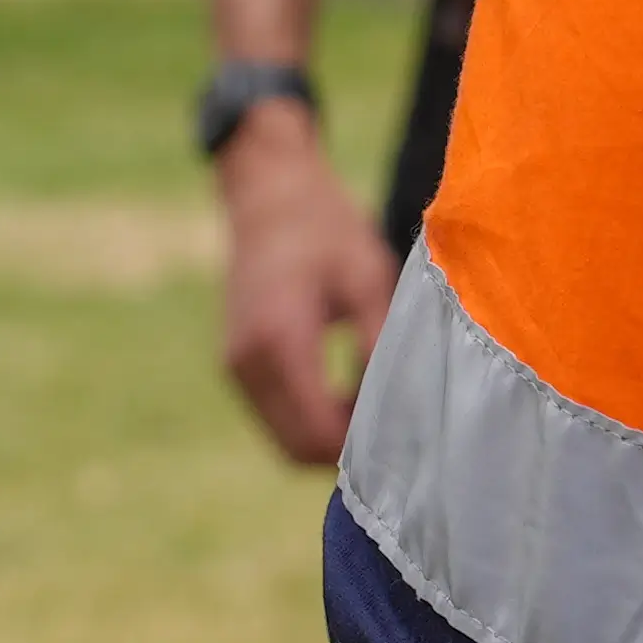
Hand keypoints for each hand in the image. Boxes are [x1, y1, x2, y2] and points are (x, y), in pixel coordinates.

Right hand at [217, 104, 398, 468]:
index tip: (406, 425)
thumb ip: (379, 345)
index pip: (318, 433)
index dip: (364, 445)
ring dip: (328, 436)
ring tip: (372, 399)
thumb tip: (400, 409)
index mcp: (280, 339)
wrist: (269, 192)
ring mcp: (235, 366)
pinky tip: (345, 391)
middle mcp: (247, 362)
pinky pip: (275, 417)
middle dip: (348, 448)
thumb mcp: (368, 278)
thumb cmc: (327, 228)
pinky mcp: (236, 365)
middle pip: (298, 449)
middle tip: (395, 418)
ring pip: (284, 440)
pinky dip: (309, 420)